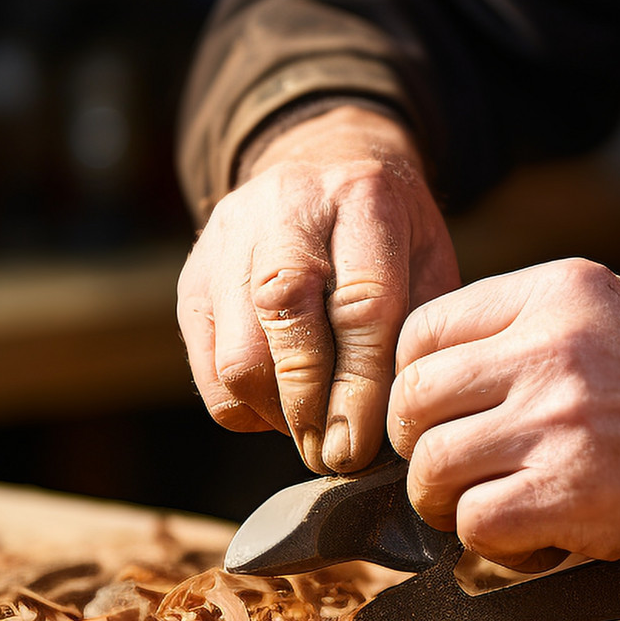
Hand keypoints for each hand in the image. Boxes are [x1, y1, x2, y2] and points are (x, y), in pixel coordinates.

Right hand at [178, 106, 458, 472]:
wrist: (320, 163)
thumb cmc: (388, 232)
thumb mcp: (426, 258)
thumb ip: (419, 329)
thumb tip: (403, 423)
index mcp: (363, 199)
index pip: (360, 303)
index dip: (362, 386)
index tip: (364, 445)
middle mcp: (287, 210)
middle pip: (286, 320)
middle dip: (313, 407)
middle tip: (336, 457)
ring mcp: (229, 241)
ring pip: (238, 353)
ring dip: (277, 414)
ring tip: (314, 434)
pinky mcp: (193, 278)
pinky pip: (208, 369)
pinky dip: (245, 407)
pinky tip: (281, 408)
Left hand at [388, 258, 619, 567]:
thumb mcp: (611, 311)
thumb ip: (528, 325)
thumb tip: (438, 369)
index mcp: (554, 293)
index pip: (422, 329)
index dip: (415, 381)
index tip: (439, 414)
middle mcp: (548, 349)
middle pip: (413, 400)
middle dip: (418, 446)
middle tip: (452, 471)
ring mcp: (558, 421)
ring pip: (432, 468)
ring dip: (445, 502)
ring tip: (486, 509)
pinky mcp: (571, 493)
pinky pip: (473, 523)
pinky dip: (490, 544)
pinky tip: (533, 540)